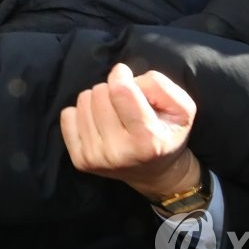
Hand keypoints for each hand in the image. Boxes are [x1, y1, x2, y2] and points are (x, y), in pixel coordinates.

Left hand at [60, 63, 199, 199]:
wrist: (156, 174)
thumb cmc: (168, 134)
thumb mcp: (183, 108)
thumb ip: (159, 85)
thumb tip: (122, 76)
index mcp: (147, 139)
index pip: (120, 91)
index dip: (121, 75)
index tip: (126, 77)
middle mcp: (118, 152)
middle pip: (99, 93)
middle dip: (111, 89)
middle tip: (123, 102)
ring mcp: (96, 158)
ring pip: (83, 101)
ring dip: (97, 100)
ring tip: (112, 112)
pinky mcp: (80, 161)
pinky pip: (66, 116)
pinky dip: (81, 113)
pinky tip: (98, 122)